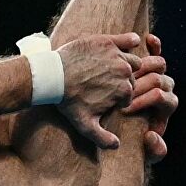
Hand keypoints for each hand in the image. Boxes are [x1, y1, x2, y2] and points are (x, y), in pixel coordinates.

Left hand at [55, 33, 142, 148]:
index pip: (130, 94)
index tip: (106, 97)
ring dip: (128, 64)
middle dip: (123, 81)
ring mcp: (117, 55)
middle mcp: (125, 72)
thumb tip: (117, 146)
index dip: (119, 97)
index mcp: (125, 91)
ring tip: (115, 67)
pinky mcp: (107, 41)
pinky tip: (133, 41)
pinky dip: (131, 41)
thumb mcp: (85, 125)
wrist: (52, 76)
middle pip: (132, 77)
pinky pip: (128, 39)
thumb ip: (102, 139)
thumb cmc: (68, 101)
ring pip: (133, 60)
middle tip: (107, 83)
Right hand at [123, 33, 178, 163]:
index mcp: (167, 107)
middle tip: (124, 90)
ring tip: (130, 69)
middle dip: (142, 85)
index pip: (162, 98)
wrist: (120, 123)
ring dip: (146, 64)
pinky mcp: (150, 65)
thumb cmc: (133, 139)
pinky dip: (155, 46)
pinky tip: (149, 40)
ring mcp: (158, 76)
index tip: (126, 109)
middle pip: (160, 79)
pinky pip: (157, 52)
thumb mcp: (144, 151)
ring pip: (158, 65)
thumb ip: (155, 150)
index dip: (146, 102)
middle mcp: (166, 90)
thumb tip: (153, 136)